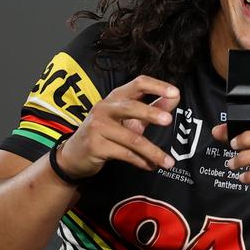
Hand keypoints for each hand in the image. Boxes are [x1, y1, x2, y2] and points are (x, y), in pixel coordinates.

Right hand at [57, 75, 179, 178]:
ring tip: (169, 162)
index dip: (156, 86)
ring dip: (153, 152)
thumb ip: (152, 108)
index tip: (175, 92)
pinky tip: (151, 165)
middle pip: (131, 107)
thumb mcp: (129, 118)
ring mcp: (97, 127)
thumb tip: (176, 97)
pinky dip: (142, 161)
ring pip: (132, 138)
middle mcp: (104, 108)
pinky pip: (125, 154)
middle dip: (151, 113)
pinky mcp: (95, 146)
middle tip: (169, 120)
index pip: (137, 84)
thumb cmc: (106, 132)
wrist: (74, 154)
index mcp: (116, 98)